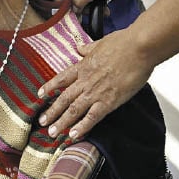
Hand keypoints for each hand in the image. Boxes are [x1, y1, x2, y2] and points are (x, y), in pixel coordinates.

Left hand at [37, 29, 153, 138]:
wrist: (138, 48)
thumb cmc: (123, 43)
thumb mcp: (100, 43)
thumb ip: (88, 48)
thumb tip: (80, 48)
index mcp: (83, 66)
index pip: (61, 78)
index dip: (49, 87)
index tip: (40, 94)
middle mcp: (85, 81)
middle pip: (63, 98)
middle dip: (51, 111)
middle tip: (42, 122)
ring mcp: (96, 92)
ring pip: (73, 110)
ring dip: (62, 122)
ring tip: (52, 133)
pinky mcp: (109, 101)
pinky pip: (92, 117)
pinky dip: (82, 127)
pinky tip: (74, 135)